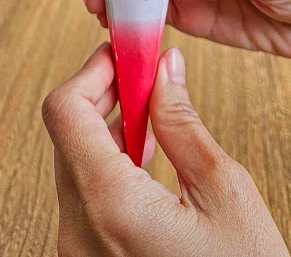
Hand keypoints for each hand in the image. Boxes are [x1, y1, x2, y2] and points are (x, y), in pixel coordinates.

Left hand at [42, 42, 288, 256]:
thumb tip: (165, 70)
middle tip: (146, 76)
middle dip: (104, 96)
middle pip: (67, 135)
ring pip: (74, 166)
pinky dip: (108, 168)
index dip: (93, 71)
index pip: (64, 111)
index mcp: (109, 208)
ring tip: (154, 118)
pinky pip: (84, 200)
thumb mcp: (226, 193)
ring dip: (107, 130)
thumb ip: (182, 123)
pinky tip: (147, 161)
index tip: (125, 54)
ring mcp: (79, 254)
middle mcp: (78, 234)